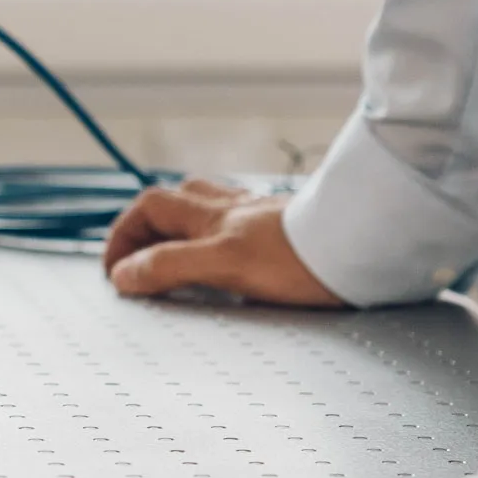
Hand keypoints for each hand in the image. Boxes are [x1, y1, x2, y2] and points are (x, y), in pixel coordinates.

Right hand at [102, 179, 344, 305]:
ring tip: (173, 253)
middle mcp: (230, 209)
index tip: (115, 270)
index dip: (123, 237)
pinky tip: (230, 254)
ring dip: (182, 225)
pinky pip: (239, 224)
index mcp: (209, 215)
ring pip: (206, 208)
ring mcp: (258, 217)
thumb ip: (169, 267)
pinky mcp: (285, 231)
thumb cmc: (301, 257)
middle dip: (145, 227)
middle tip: (135, 260)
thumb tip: (124, 275)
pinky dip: (220, 235)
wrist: (362, 248)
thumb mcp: (222, 265)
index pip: (147, 210)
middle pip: (172, 202)